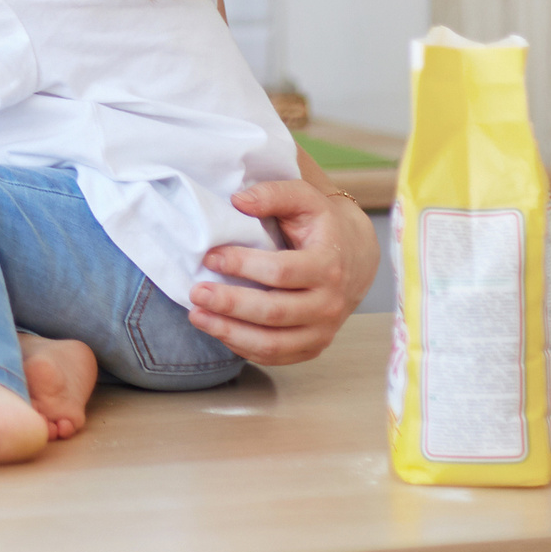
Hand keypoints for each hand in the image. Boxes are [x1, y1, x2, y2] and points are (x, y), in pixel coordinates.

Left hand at [188, 178, 379, 365]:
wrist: (354, 255)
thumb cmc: (320, 224)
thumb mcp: (304, 199)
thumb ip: (273, 194)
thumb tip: (239, 201)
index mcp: (328, 265)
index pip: (281, 272)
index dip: (242, 265)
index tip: (210, 257)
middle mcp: (330, 303)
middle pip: (275, 312)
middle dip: (230, 304)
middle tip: (196, 292)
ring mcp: (323, 330)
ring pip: (273, 343)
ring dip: (230, 333)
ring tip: (197, 316)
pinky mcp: (312, 346)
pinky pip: (276, 357)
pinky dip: (244, 348)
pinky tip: (219, 331)